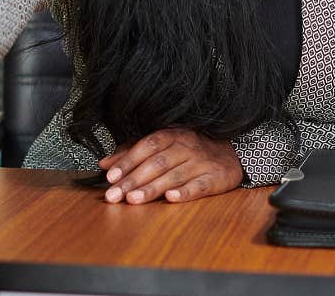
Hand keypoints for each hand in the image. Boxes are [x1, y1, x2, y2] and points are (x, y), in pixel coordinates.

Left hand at [98, 128, 243, 204]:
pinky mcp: (214, 178)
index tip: (111, 176)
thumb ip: (133, 152)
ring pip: (173, 175)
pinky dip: (184, 192)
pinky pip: (198, 185)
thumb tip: (104, 163)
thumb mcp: (163, 145)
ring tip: (133, 200)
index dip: (128, 161)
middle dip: (133, 180)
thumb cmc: (190, 149)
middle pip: (156, 163)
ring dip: (152, 188)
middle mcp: (185, 146)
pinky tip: (171, 198)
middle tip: (114, 195)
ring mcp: (200, 162)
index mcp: (171, 135)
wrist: (229, 153)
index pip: (146, 146)